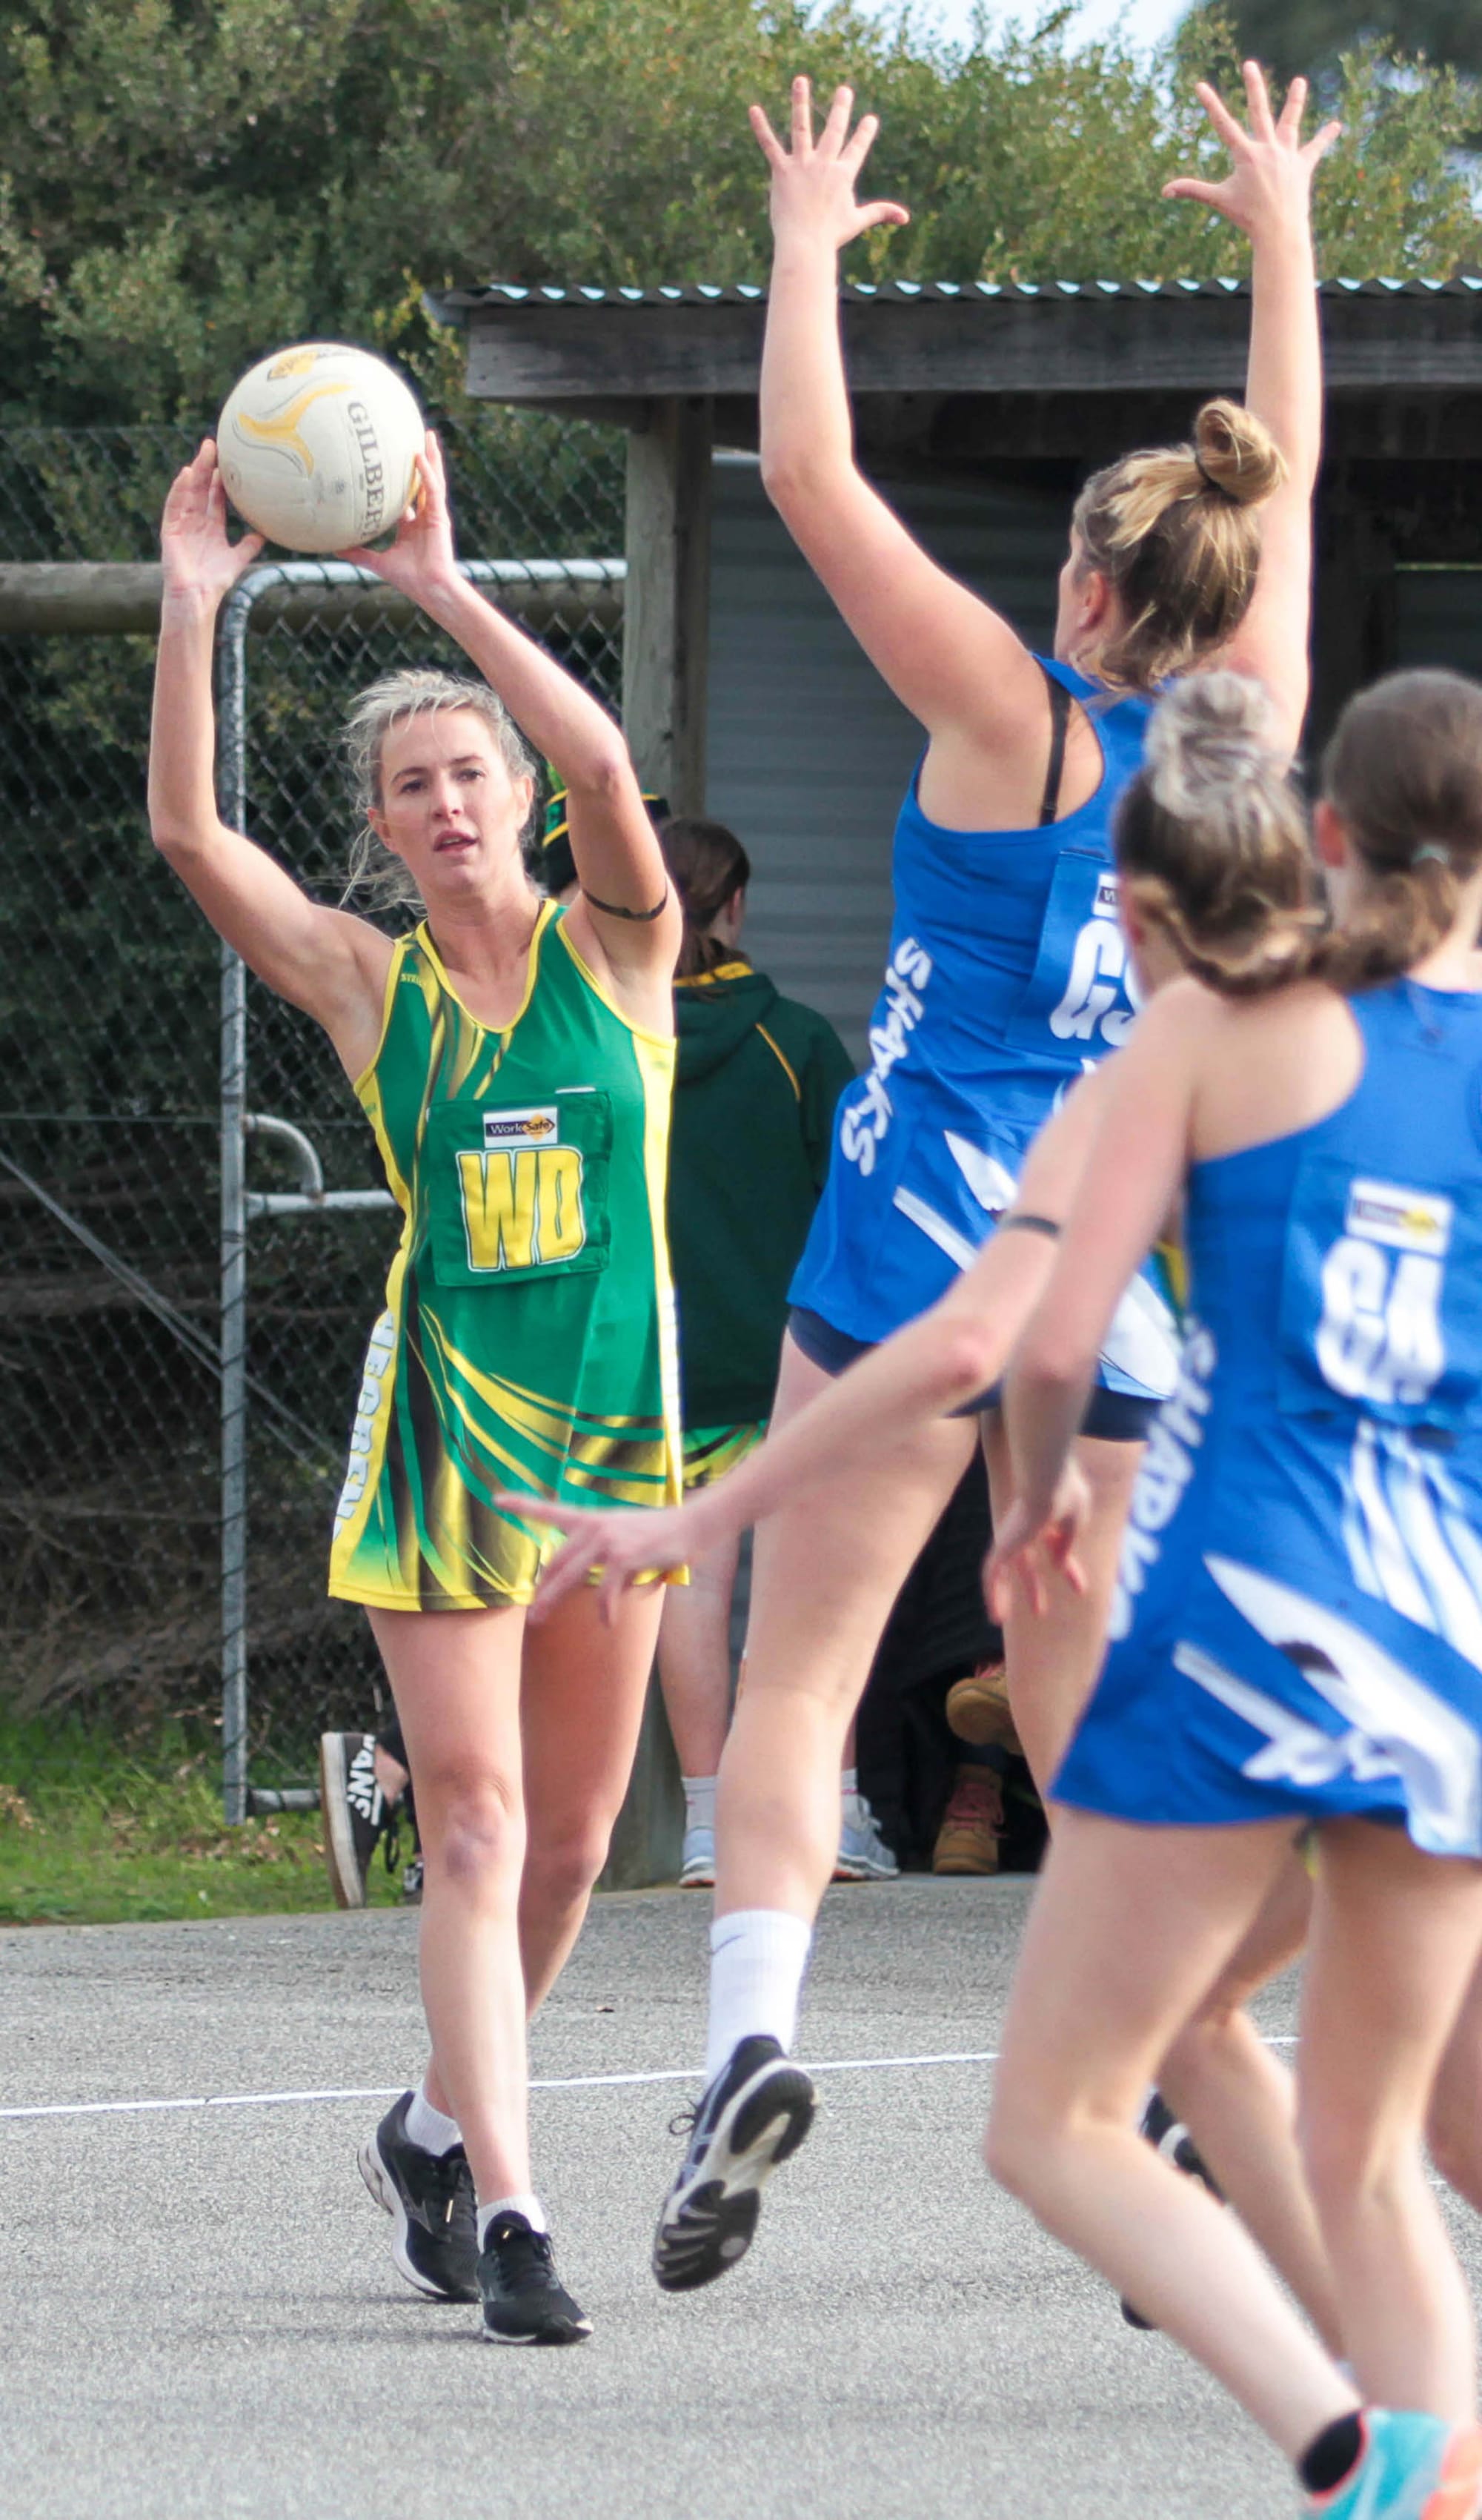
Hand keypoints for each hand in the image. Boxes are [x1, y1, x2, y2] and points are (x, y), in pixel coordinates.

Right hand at [159, 441, 263, 603]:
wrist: (197, 599)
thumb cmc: (214, 582)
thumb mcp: (237, 560)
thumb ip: (249, 546)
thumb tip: (266, 534)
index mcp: (210, 527)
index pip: (215, 497)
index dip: (220, 479)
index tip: (229, 460)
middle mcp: (195, 522)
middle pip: (200, 488)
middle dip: (206, 467)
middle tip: (214, 444)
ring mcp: (182, 525)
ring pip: (188, 492)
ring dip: (194, 472)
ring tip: (203, 452)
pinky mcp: (171, 532)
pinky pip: (174, 506)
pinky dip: (179, 490)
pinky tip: (185, 474)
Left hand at [340, 427, 458, 603]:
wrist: (429, 589)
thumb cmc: (409, 579)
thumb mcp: (377, 562)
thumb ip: (358, 553)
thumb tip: (334, 547)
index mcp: (412, 525)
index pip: (408, 496)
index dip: (401, 480)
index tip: (391, 462)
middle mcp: (425, 517)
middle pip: (423, 481)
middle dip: (422, 459)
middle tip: (415, 436)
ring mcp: (434, 515)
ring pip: (432, 479)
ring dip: (431, 456)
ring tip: (427, 434)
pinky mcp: (440, 517)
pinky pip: (433, 490)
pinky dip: (426, 473)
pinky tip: (419, 456)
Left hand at [493, 1492, 696, 1624]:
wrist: (693, 1525)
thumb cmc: (661, 1535)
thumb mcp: (625, 1536)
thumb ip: (601, 1554)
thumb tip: (590, 1582)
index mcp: (593, 1519)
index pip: (551, 1509)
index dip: (523, 1504)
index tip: (496, 1498)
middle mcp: (595, 1526)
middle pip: (556, 1562)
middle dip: (541, 1589)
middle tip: (532, 1613)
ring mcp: (608, 1539)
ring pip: (569, 1577)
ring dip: (552, 1600)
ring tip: (539, 1619)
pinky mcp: (624, 1555)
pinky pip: (606, 1590)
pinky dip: (607, 1610)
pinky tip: (608, 1623)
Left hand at [749, 77, 908, 256]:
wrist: (805, 245)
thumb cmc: (830, 236)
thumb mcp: (858, 221)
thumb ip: (880, 212)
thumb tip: (905, 217)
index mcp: (843, 175)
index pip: (857, 148)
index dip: (864, 134)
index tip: (870, 119)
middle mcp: (824, 164)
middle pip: (834, 130)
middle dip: (841, 108)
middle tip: (845, 90)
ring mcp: (803, 165)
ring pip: (802, 127)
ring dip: (801, 101)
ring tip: (801, 80)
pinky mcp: (782, 171)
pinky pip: (770, 145)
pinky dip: (761, 128)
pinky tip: (754, 110)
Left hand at [983, 1463, 1091, 1621]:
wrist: (1047, 1487)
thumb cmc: (1065, 1497)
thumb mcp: (1075, 1521)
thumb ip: (1067, 1542)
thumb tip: (1058, 1564)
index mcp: (1044, 1520)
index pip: (1055, 1548)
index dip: (1069, 1570)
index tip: (1082, 1590)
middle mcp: (1023, 1528)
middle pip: (1026, 1564)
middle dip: (1033, 1588)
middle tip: (1041, 1612)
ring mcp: (1010, 1537)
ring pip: (1001, 1571)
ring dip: (1004, 1596)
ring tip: (1000, 1621)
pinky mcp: (1001, 1547)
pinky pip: (991, 1576)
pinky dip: (992, 1595)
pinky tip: (996, 1616)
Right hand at [1164, 61, 1339, 242]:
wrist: (1279, 231)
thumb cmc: (1247, 217)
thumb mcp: (1218, 200)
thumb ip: (1192, 190)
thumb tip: (1164, 191)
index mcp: (1246, 155)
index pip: (1223, 125)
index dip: (1211, 104)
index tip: (1200, 85)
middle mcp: (1267, 148)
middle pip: (1259, 111)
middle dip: (1254, 86)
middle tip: (1249, 64)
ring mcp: (1286, 155)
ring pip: (1290, 122)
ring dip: (1295, 100)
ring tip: (1300, 82)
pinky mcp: (1302, 165)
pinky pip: (1315, 148)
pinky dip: (1325, 137)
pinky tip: (1336, 126)